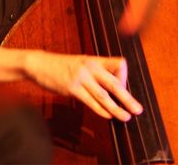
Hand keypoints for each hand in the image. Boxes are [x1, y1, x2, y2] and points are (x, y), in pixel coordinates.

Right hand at [24, 51, 142, 120]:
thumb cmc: (61, 66)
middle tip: (137, 109)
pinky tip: (108, 116)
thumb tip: (112, 88)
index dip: (124, 77)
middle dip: (127, 98)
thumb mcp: (81, 63)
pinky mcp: (72, 88)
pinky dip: (101, 110)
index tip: (123, 88)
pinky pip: (90, 101)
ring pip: (104, 96)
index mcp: (94, 59)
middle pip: (114, 83)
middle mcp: (89, 67)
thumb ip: (95, 72)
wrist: (40, 64)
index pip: (118, 64)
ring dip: (116, 108)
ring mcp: (80, 77)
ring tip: (126, 117)